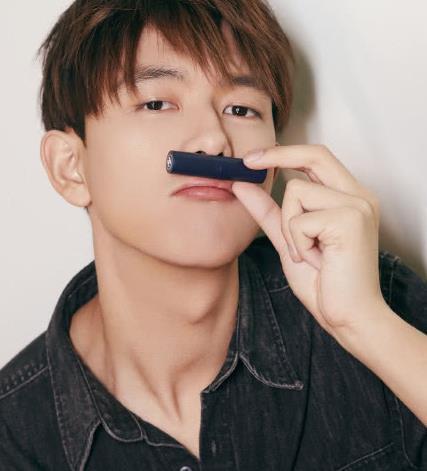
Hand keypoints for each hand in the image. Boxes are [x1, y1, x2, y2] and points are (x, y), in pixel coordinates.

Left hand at [231, 144, 385, 339]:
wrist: (347, 317)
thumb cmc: (323, 282)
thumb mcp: (289, 240)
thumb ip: (268, 211)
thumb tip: (242, 185)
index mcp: (348, 197)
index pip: (317, 158)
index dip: (284, 152)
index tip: (252, 158)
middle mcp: (358, 196)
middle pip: (314, 155)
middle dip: (276, 155)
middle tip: (247, 162)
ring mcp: (357, 205)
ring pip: (296, 192)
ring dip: (290, 227)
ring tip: (309, 252)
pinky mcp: (349, 219)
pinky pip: (299, 220)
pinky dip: (297, 243)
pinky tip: (316, 259)